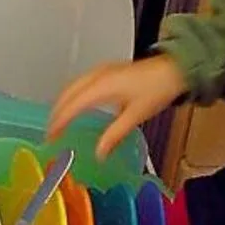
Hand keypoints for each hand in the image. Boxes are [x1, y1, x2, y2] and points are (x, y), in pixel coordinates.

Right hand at [47, 56, 187, 158]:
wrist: (173, 69)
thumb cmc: (156, 90)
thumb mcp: (135, 116)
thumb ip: (113, 135)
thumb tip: (99, 154)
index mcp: (101, 86)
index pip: (71, 105)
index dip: (59, 121)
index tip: (51, 137)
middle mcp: (97, 76)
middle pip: (67, 94)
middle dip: (56, 112)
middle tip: (51, 132)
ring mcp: (101, 71)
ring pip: (72, 86)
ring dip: (62, 102)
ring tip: (58, 120)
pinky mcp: (106, 70)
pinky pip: (80, 82)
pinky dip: (72, 94)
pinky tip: (75, 104)